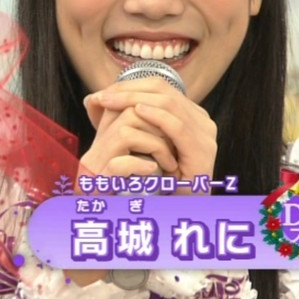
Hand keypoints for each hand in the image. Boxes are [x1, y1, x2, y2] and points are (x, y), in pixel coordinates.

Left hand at [82, 77, 216, 192]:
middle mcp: (202, 120)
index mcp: (191, 115)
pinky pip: (177, 127)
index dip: (131, 86)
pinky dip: (156, 117)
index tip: (104, 92)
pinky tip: (137, 112)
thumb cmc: (157, 180)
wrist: (180, 212)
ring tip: (111, 102)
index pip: (160, 88)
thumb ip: (130, 120)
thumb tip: (93, 99)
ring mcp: (205, 134)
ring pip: (169, 104)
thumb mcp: (143, 143)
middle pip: (164, 91)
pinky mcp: (202, 150)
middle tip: (102, 95)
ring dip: (136, 100)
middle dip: (130, 91)